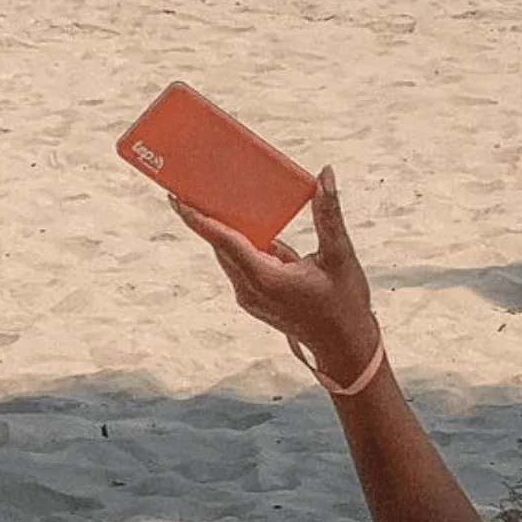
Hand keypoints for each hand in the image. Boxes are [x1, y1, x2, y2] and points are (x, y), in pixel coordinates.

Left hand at [170, 165, 378, 373]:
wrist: (345, 348)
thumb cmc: (345, 304)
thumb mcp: (339, 255)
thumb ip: (328, 213)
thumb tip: (326, 174)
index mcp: (266, 279)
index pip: (223, 241)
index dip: (198, 217)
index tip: (176, 197)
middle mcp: (250, 290)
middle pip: (221, 245)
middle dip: (207, 216)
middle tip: (194, 184)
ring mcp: (250, 298)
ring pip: (229, 255)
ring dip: (225, 229)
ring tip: (216, 198)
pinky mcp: (254, 300)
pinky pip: (240, 265)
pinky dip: (241, 245)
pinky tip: (248, 225)